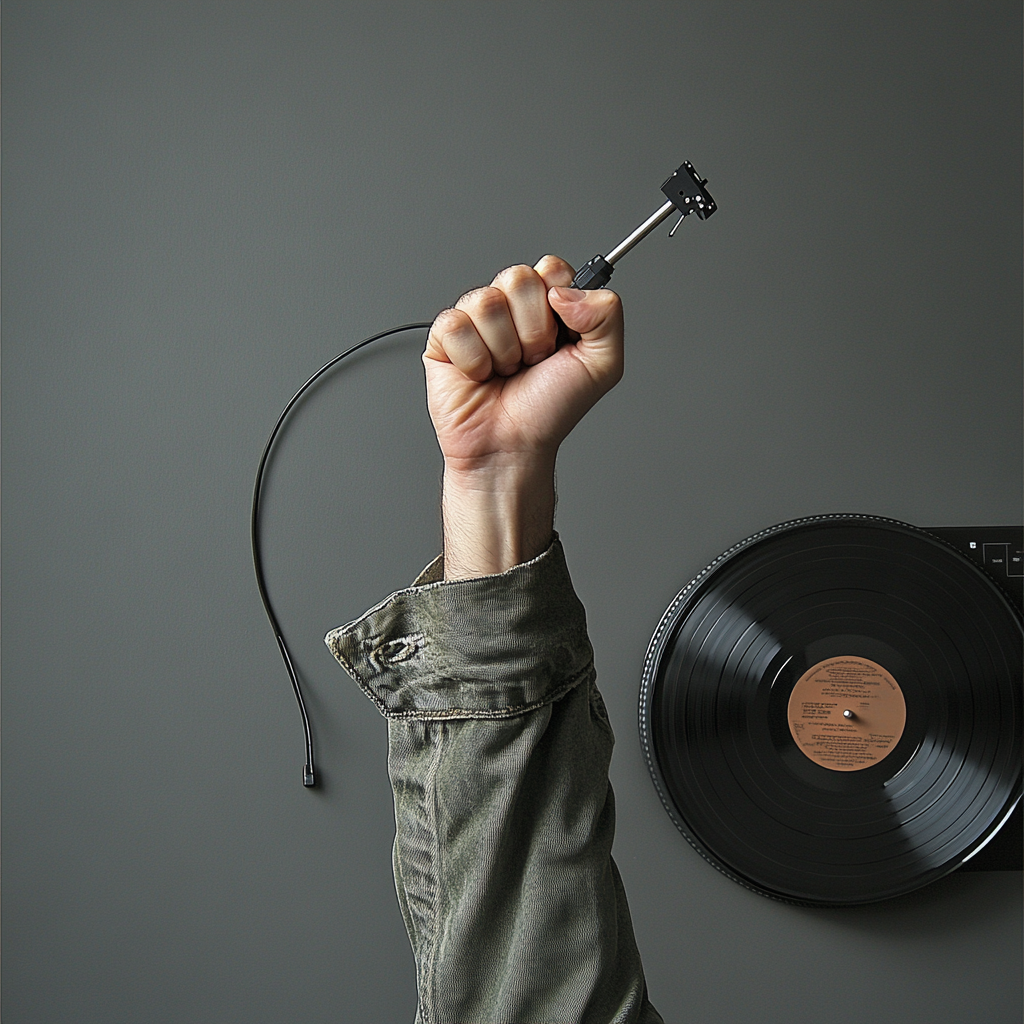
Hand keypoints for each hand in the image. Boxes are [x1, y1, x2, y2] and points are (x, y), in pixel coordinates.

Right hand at [424, 255, 623, 578]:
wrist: (512, 446)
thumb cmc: (550, 411)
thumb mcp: (603, 365)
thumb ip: (607, 314)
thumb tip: (565, 290)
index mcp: (548, 307)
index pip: (551, 268)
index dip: (559, 302)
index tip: (561, 338)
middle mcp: (512, 308)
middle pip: (518, 278)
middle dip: (533, 330)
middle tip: (533, 360)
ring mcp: (476, 320)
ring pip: (487, 301)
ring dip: (504, 349)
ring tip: (506, 371)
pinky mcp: (444, 337)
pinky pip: (455, 324)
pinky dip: (473, 358)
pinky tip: (479, 375)